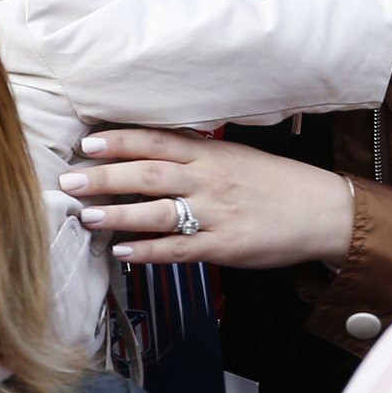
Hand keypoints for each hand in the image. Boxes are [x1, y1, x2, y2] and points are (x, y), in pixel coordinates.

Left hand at [58, 128, 355, 268]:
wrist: (322, 211)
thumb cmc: (277, 182)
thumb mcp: (237, 156)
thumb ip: (197, 153)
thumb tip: (153, 148)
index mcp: (211, 153)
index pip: (157, 141)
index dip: (120, 140)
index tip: (88, 141)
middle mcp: (208, 179)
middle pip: (148, 173)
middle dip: (105, 176)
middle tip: (69, 178)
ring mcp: (214, 214)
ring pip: (157, 212)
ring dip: (116, 214)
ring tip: (84, 216)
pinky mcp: (222, 246)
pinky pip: (178, 250)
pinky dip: (147, 251)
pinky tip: (122, 252)